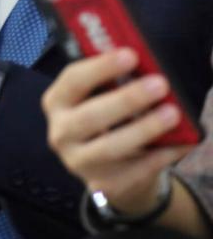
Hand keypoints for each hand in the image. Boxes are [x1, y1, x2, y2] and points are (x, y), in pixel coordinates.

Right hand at [44, 49, 192, 215]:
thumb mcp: (101, 97)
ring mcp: (78, 162)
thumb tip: (148, 66)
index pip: (72, 80)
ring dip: (143, 129)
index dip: (100, 67)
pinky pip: (134, 169)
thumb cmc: (108, 120)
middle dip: (126, 99)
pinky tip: (181, 143)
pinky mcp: (102, 183)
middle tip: (159, 84)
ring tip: (173, 114)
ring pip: (109, 147)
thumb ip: (116, 81)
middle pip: (89, 116)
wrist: (107, 169)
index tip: (131, 55)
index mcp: (58, 102)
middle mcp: (60, 132)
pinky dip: (160, 155)